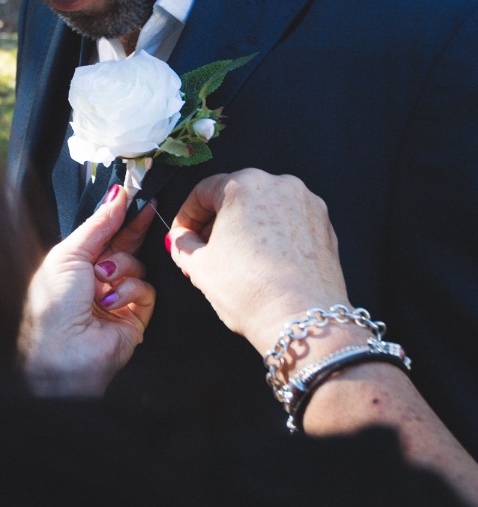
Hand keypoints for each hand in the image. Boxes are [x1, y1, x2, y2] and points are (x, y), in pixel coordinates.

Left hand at [19, 184, 155, 396]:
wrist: (63, 350)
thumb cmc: (53, 303)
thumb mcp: (69, 253)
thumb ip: (97, 224)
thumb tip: (116, 195)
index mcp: (76, 263)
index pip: (105, 233)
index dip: (121, 215)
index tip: (138, 196)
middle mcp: (97, 279)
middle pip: (125, 246)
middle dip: (133, 230)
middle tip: (147, 208)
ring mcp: (118, 298)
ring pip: (137, 266)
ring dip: (121, 269)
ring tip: (102, 282)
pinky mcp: (136, 317)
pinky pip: (147, 290)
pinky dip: (131, 292)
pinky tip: (111, 302)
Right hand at [167, 169, 349, 354]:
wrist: (302, 321)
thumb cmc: (251, 290)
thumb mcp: (199, 266)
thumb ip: (182, 244)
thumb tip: (181, 240)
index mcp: (244, 184)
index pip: (203, 191)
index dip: (186, 216)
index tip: (181, 236)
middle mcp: (279, 185)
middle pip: (236, 196)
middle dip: (216, 222)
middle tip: (204, 250)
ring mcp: (307, 205)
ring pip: (264, 209)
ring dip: (244, 229)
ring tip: (234, 260)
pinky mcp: (325, 228)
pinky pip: (288, 224)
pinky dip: (272, 237)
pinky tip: (262, 264)